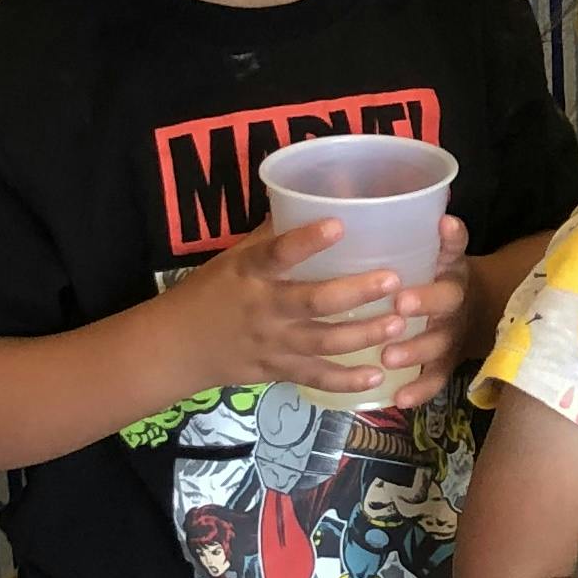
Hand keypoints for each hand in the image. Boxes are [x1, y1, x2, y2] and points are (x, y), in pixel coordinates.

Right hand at [206, 216, 438, 401]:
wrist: (176, 347)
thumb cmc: (212, 291)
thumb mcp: (234, 257)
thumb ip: (273, 236)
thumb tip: (312, 197)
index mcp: (250, 272)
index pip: (277, 253)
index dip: (307, 240)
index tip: (339, 225)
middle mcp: (264, 308)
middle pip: (313, 301)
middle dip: (356, 292)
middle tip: (393, 281)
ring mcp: (273, 343)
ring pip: (324, 341)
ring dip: (364, 334)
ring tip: (400, 325)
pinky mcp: (278, 370)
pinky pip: (316, 378)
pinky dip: (347, 380)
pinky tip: (378, 375)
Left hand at [356, 216, 483, 410]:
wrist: (474, 313)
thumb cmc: (434, 275)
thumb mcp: (433, 249)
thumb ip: (416, 228)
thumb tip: (377, 191)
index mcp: (450, 266)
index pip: (456, 248)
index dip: (451, 238)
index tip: (441, 227)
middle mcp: (455, 300)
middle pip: (447, 301)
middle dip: (425, 302)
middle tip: (399, 305)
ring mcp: (452, 335)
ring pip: (438, 344)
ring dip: (415, 350)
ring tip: (387, 357)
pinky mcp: (446, 363)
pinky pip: (435, 379)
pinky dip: (419, 390)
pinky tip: (398, 398)